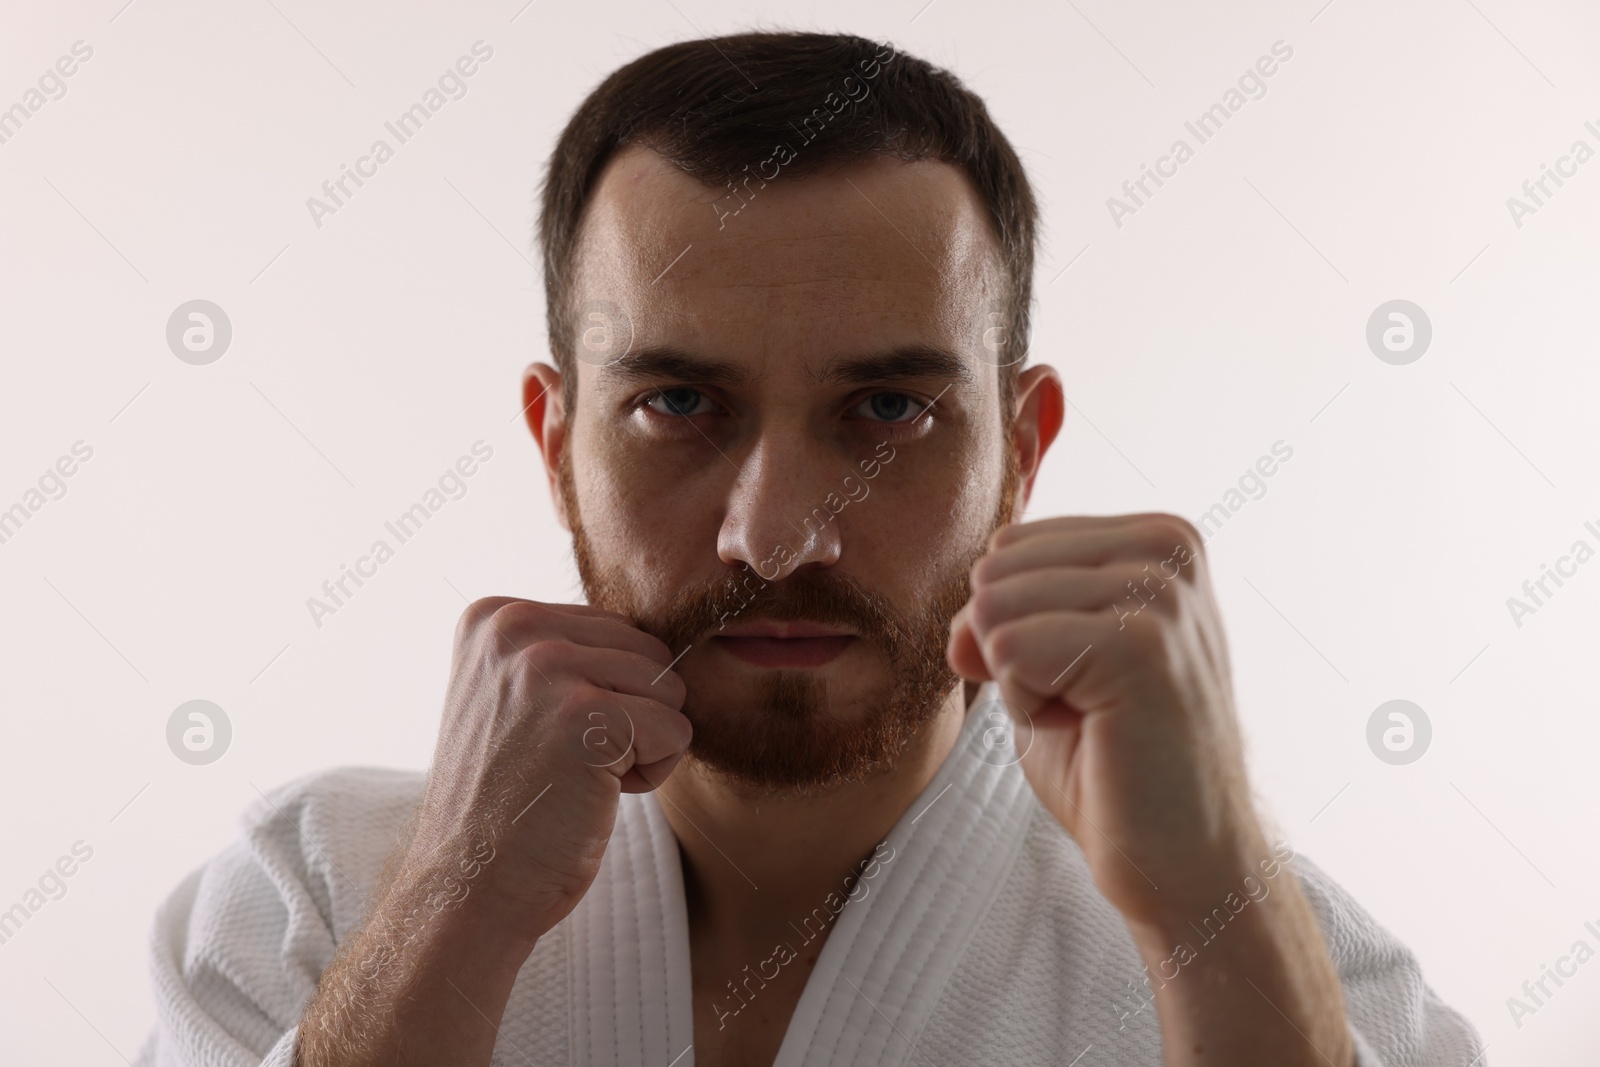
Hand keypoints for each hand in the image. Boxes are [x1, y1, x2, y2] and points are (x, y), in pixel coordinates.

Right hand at [408, 597, 692, 940]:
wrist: (467, 887)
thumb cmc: (509, 802)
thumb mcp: (516, 697)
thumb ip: (569, 652)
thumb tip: (664, 637)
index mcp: (495, 616)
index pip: (615, 630)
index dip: (602, 695)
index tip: (542, 739)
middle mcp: (514, 627)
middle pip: (647, 652)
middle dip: (629, 716)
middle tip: (562, 765)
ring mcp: (548, 667)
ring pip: (668, 688)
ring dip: (641, 746)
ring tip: (574, 778)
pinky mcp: (587, 715)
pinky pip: (676, 731)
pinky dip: (652, 774)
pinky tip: (593, 796)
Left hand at [947, 514, 1259, 925]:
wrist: (1184, 862)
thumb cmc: (1114, 764)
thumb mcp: (1046, 660)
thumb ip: (1002, 610)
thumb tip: (961, 620)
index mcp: (1157, 538)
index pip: (1009, 546)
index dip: (1013, 626)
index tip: (1083, 680)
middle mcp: (1168, 549)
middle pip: (995, 570)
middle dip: (1010, 651)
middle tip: (1086, 708)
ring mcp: (1160, 594)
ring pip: (994, 608)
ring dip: (1020, 683)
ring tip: (1092, 721)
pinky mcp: (1139, 645)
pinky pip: (1008, 650)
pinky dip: (1025, 707)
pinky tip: (1091, 734)